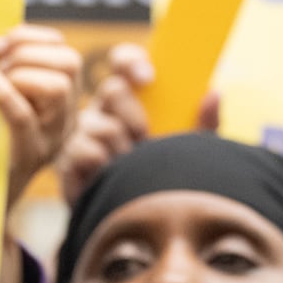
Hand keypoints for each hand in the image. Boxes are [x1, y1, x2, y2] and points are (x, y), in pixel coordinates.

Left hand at [0, 25, 82, 210]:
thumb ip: (8, 75)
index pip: (65, 54)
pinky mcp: (28, 155)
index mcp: (62, 103)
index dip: (33, 38)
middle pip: (70, 63)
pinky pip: (24, 116)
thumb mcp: (2, 106)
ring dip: (20, 72)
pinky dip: (6, 93)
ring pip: (58, 85)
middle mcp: (65, 119)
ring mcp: (51, 138)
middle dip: (28, 52)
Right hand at [55, 43, 220, 206]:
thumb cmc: (163, 179)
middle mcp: (105, 109)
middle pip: (112, 89)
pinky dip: (103, 167)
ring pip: (100, 125)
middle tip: (146, 138)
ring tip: (131, 168)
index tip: (149, 78)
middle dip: (134, 114)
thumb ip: (204, 125)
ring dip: (122, 150)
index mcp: (132, 97)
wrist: (138, 222)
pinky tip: (110, 178)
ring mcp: (83, 133)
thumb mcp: (189, 151)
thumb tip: (213, 94)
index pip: (124, 62)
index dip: (132, 61)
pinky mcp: (68, 160)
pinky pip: (84, 151)